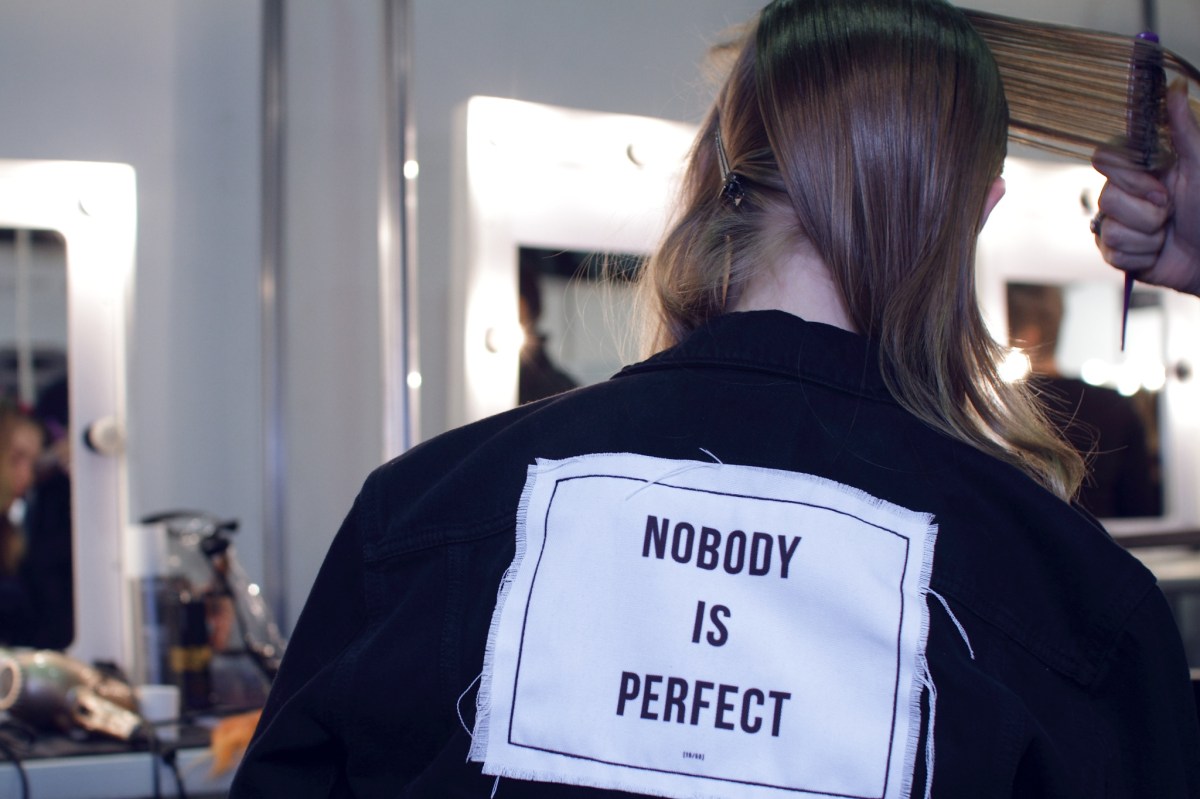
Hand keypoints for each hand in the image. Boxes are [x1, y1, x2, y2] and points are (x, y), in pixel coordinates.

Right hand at [1092, 80, 1199, 296]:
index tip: (1160, 182)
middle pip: (1106, 198)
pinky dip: (1141, 255)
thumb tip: (1175, 85)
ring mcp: (1115, 224)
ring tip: (1166, 234)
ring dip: (1148, 235)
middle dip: (1147, 210)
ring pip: (1110, 228)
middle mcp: (1122, 194)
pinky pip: (1112, 252)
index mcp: (1139, 169)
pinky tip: (1157, 252)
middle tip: (1170, 211)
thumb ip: (1183, 127)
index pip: (1103, 158)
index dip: (1128, 175)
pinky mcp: (1114, 252)